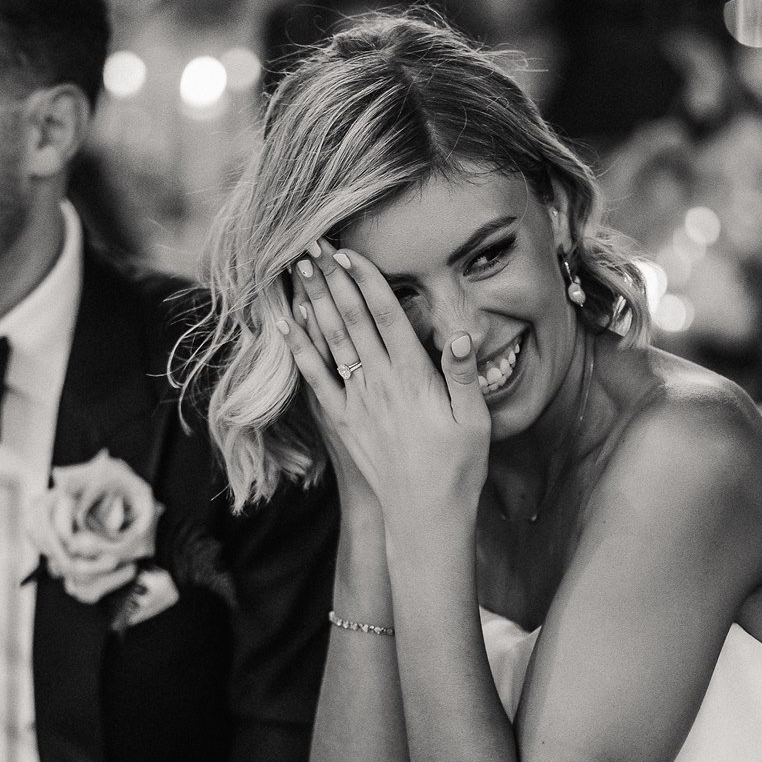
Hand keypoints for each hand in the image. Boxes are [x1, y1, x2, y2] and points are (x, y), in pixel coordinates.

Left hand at [278, 237, 488, 530]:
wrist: (424, 516)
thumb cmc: (458, 467)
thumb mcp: (475, 420)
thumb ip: (463, 375)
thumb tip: (460, 334)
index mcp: (414, 379)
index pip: (387, 318)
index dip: (367, 282)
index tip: (349, 252)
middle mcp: (380, 385)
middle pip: (353, 321)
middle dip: (332, 280)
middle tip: (313, 245)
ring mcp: (357, 403)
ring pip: (331, 343)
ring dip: (314, 303)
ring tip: (298, 271)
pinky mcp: (342, 422)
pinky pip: (316, 380)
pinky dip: (300, 350)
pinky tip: (286, 326)